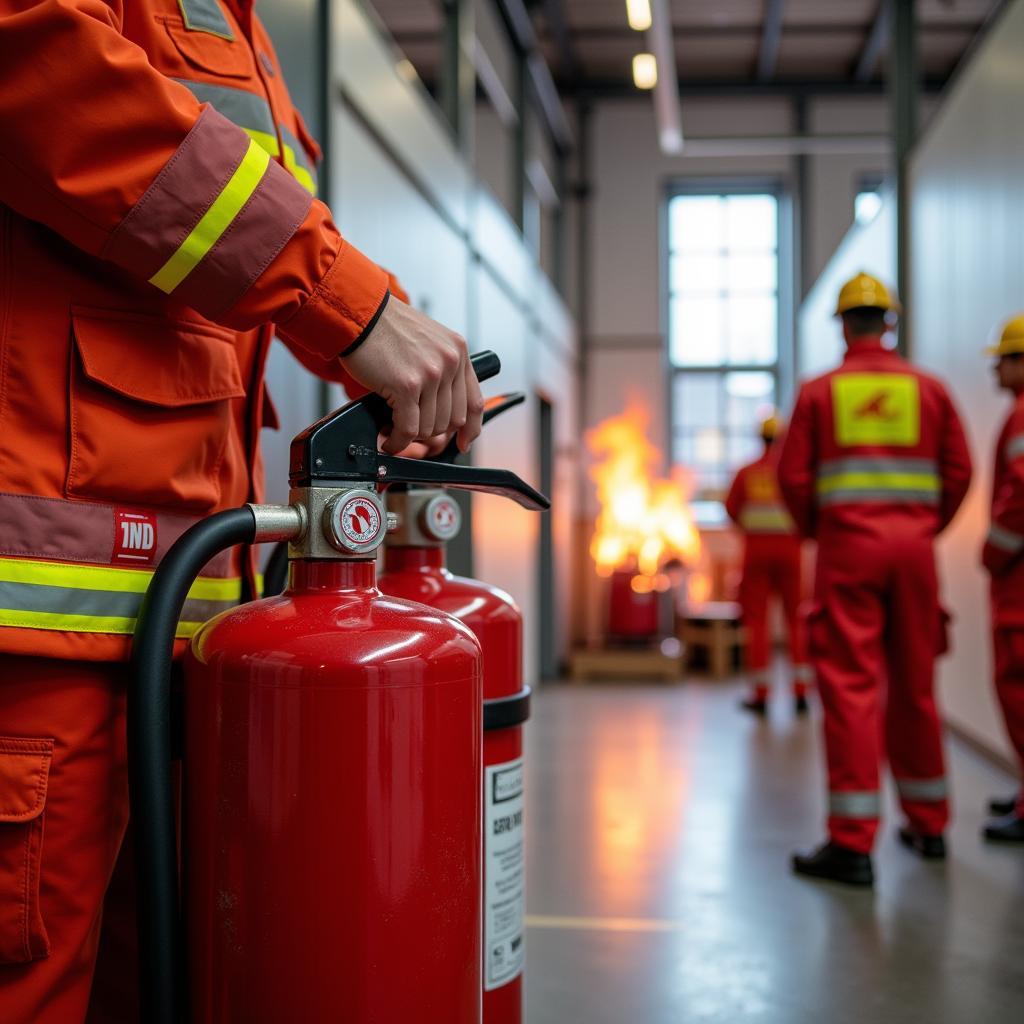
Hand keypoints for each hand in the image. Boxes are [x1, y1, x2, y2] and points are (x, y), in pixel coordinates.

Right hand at [341, 297, 483, 454]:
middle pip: (451, 421)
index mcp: (458, 351)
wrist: (359, 314)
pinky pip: (408, 429)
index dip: (470, 430)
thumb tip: (442, 407)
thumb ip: (441, 369)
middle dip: (429, 430)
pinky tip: (388, 437)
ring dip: (410, 434)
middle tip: (409, 426)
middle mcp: (449, 361)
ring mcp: (431, 374)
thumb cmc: (385, 328)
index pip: (474, 402)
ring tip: (394, 426)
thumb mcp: (427, 342)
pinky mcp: (407, 385)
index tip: (463, 442)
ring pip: (430, 428)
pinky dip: (397, 441)